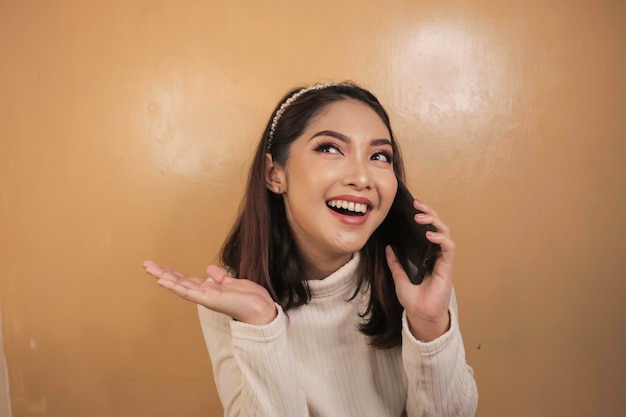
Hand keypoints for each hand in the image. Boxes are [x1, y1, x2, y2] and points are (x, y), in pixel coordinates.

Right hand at [143, 261, 276, 324]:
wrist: (260, 308)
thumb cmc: (249, 299)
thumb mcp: (232, 283)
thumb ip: (220, 277)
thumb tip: (209, 269)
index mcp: (209, 289)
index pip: (186, 280)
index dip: (172, 273)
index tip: (159, 266)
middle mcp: (203, 294)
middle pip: (179, 281)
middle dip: (162, 273)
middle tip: (146, 264)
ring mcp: (204, 297)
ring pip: (179, 285)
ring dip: (164, 277)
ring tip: (149, 269)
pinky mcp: (208, 299)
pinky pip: (188, 292)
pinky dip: (175, 286)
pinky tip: (163, 280)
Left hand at [385, 200, 453, 341]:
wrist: (420, 315)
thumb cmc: (413, 298)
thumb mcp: (398, 276)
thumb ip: (394, 262)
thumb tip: (388, 247)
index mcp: (425, 254)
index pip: (426, 229)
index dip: (421, 216)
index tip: (411, 206)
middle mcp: (436, 254)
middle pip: (437, 226)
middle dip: (428, 213)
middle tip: (416, 205)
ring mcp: (443, 259)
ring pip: (444, 233)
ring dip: (434, 222)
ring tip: (420, 217)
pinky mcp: (448, 266)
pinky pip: (448, 247)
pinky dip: (441, 238)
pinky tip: (430, 235)